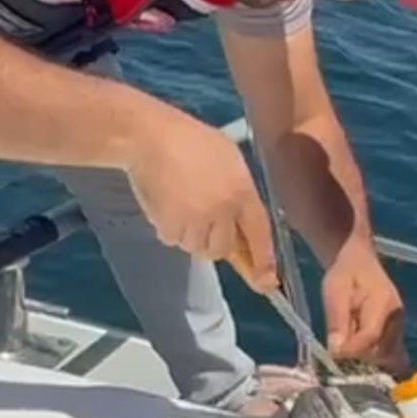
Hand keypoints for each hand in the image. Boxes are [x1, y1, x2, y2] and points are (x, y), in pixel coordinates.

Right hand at [126, 106, 276, 292]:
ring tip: (184, 205)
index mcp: (242, 191)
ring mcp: (194, 219)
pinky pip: (173, 241)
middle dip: (216, 241)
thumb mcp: (231, 160)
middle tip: (205, 218)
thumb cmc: (193, 142)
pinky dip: (171, 230)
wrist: (149, 136)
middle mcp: (222, 210)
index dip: (263, 260)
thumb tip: (244, 232)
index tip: (267, 281)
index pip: (259, 233)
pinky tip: (168, 204)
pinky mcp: (168, 224)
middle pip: (223, 250)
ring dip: (192, 236)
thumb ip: (241, 195)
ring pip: (197, 248)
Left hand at [322, 237, 407, 371]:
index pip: (370, 337)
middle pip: (381, 352)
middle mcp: (397, 318)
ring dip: (367, 361)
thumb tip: (337, 351)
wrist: (360, 263)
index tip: (333, 354)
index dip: (351, 350)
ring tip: (349, 350)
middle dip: (358, 357)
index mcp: (384, 303)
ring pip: (388, 358)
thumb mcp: (334, 290)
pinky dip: (376, 362)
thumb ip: (336, 320)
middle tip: (339, 349)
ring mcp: (400, 328)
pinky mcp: (397, 335)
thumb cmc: (346, 274)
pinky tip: (360, 356)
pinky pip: (391, 357)